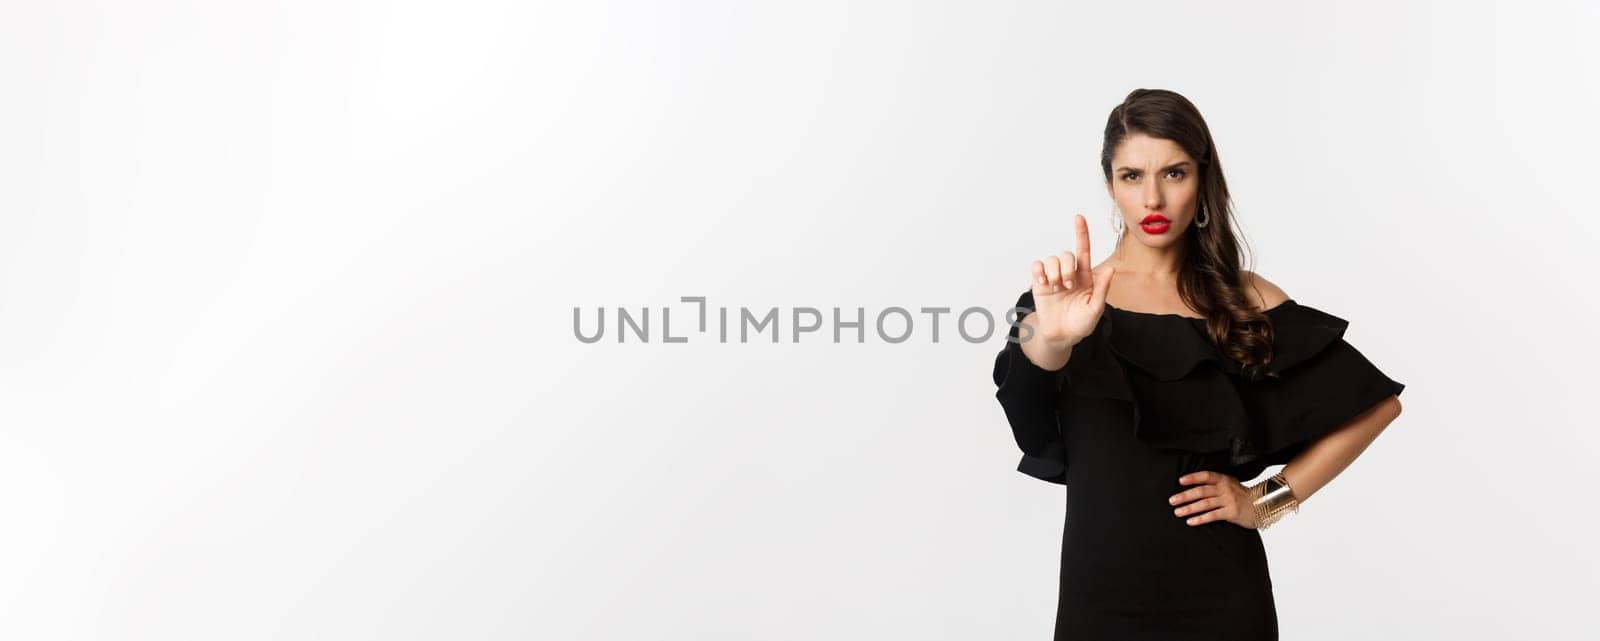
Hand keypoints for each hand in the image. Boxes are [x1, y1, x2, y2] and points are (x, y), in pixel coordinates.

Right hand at [1029, 214, 1115, 347]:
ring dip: (1055, 273)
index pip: (1084, 250)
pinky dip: (1039, 272)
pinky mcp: (1040, 283)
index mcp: (1085, 277)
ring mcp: (1054, 277)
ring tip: (1057, 288)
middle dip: (1067, 268)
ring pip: (1051, 259)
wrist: (1061, 336)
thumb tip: (1110, 270)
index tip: (1079, 217)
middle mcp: (1069, 273)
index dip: (1081, 233)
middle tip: (1068, 286)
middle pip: (1066, 254)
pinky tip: (1044, 284)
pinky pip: (1037, 266)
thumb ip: (1102, 289)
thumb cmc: (1081, 323)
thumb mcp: (1095, 309)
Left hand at [1169, 470, 1259, 528]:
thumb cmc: (1241, 496)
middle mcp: (1225, 488)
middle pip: (1201, 491)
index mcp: (1223, 479)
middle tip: (1172, 501)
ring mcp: (1229, 500)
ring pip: (1205, 503)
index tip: (1180, 481)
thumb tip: (1193, 486)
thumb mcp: (1230, 484)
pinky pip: (1213, 515)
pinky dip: (1200, 518)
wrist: (1262, 506)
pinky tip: (1190, 522)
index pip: (1206, 476)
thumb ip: (1215, 484)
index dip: (1193, 478)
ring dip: (1189, 508)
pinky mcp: (1232, 512)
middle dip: (1185, 496)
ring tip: (1177, 512)